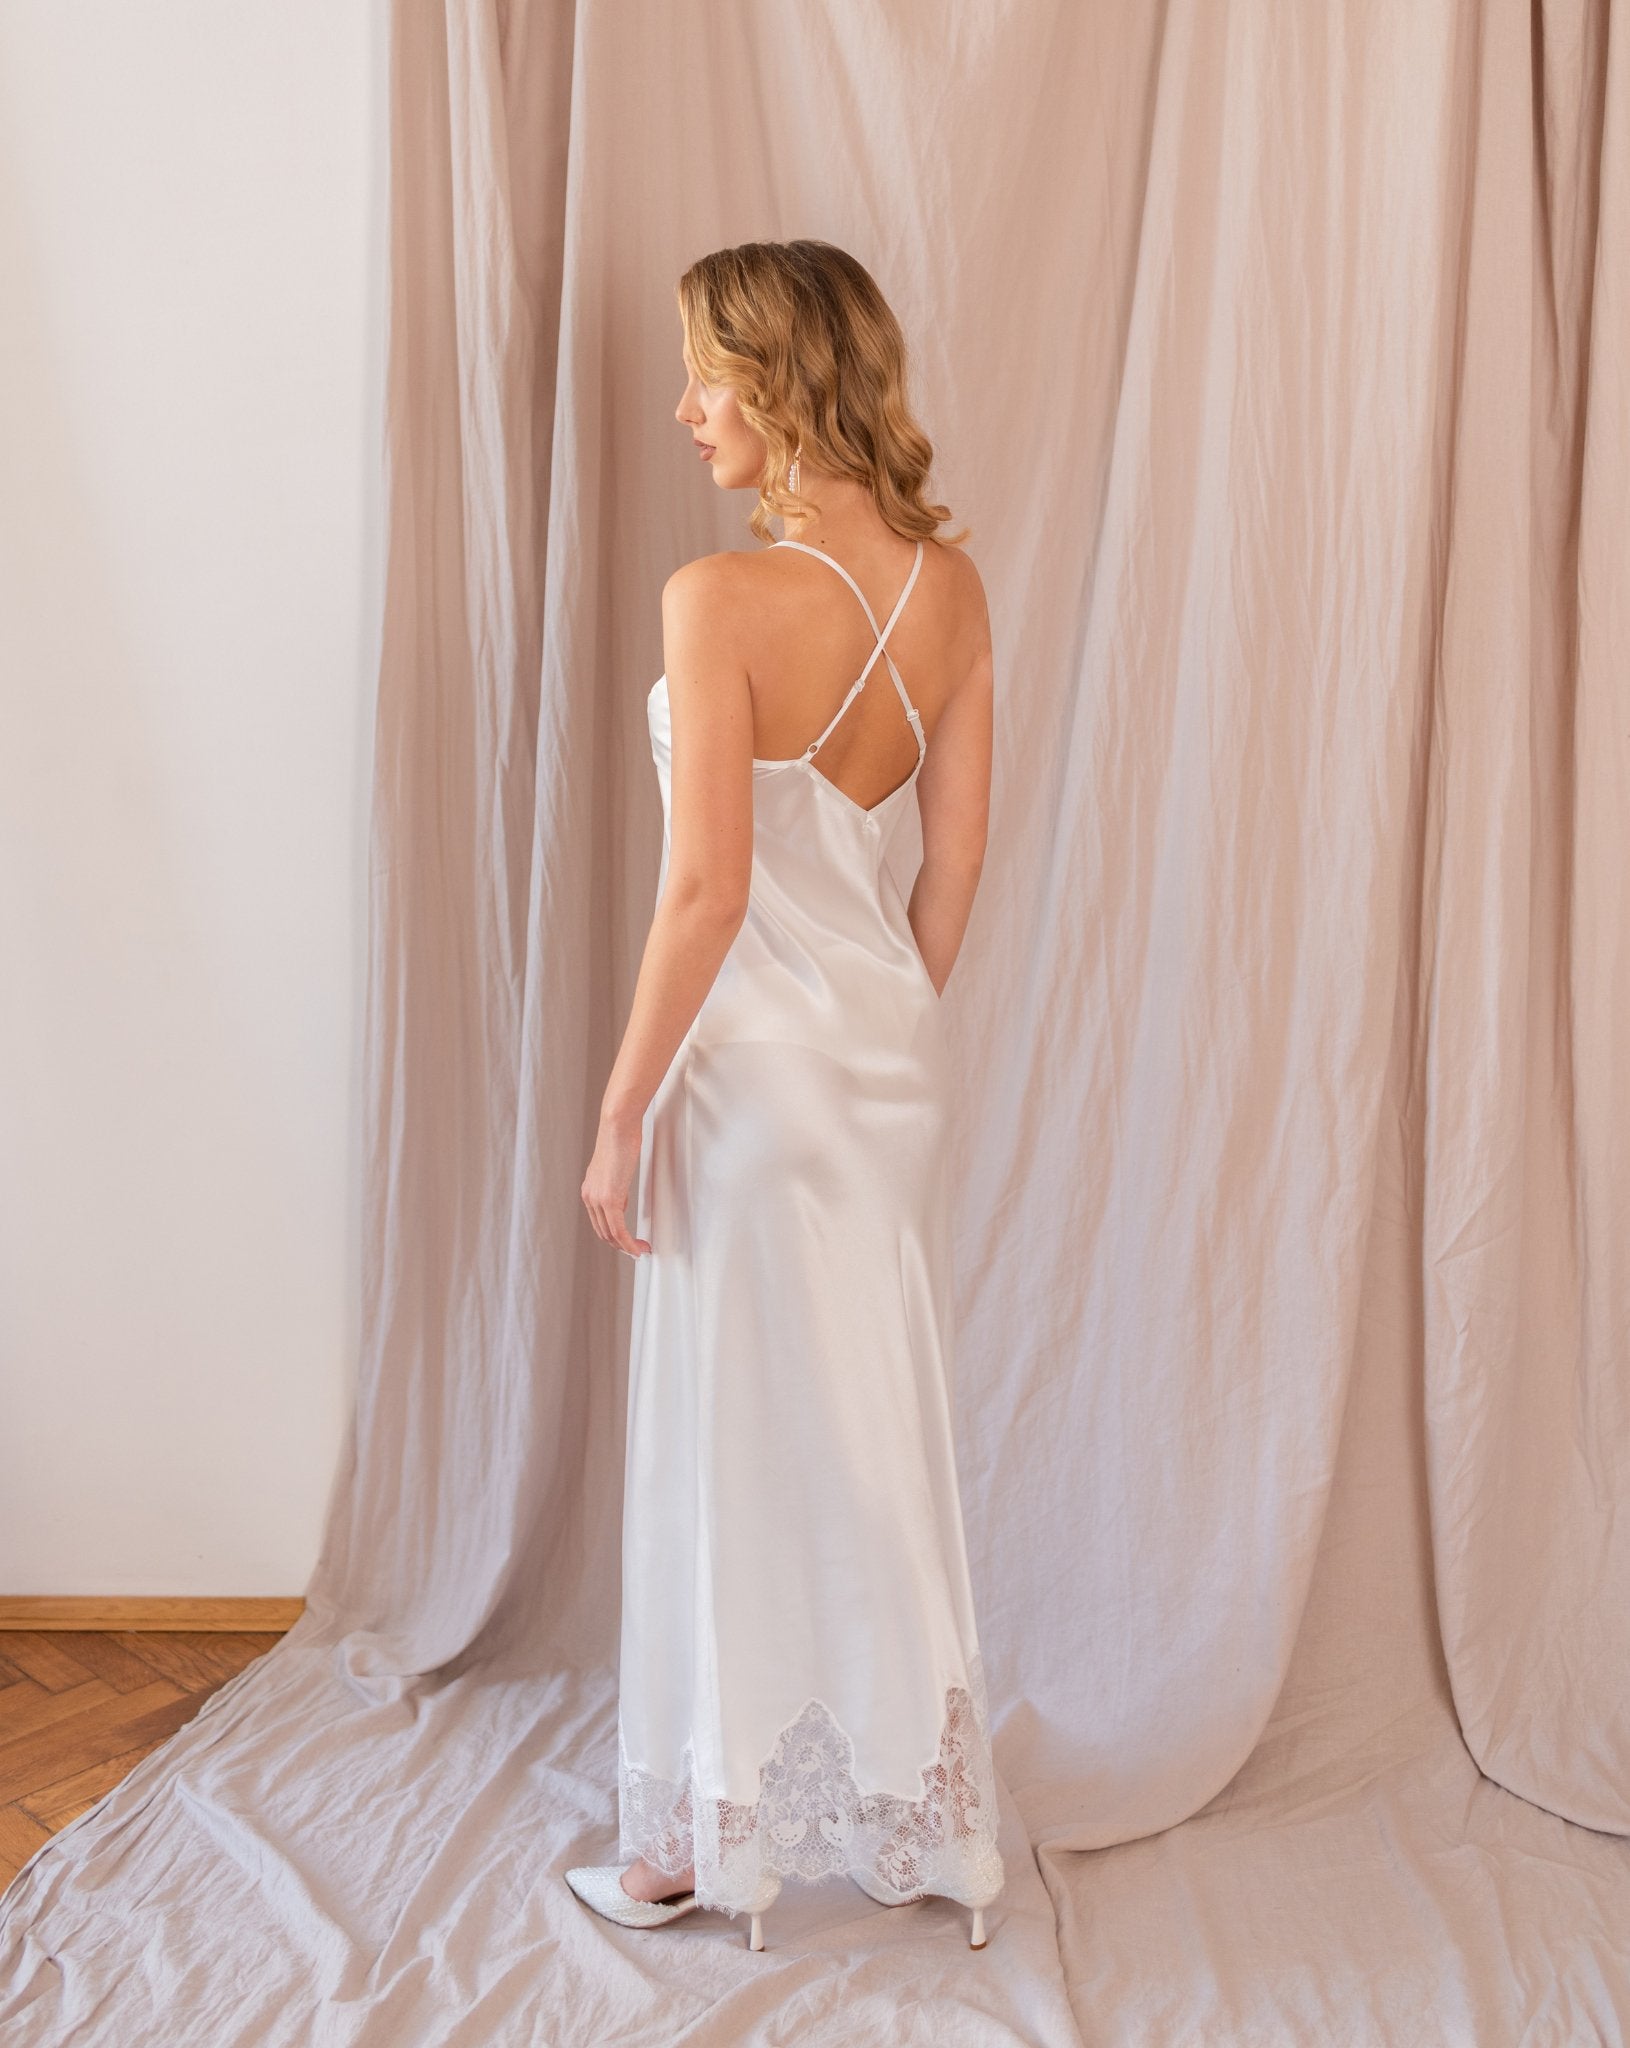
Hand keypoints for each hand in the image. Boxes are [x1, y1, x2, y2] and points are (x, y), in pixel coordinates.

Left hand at [582, 1107, 651, 1256]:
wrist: (618, 1126)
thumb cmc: (620, 1139)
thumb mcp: (616, 1169)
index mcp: (589, 1191)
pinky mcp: (610, 1199)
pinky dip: (629, 1243)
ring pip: (611, 1234)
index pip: (599, 1222)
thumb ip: (616, 1189)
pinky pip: (619, 1230)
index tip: (629, 1240)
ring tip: (642, 1250)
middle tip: (638, 1250)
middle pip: (603, 1232)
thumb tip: (621, 1205)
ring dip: (627, 1247)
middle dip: (621, 1245)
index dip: (614, 1236)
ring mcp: (598, 1199)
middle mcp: (589, 1197)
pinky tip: (638, 1248)